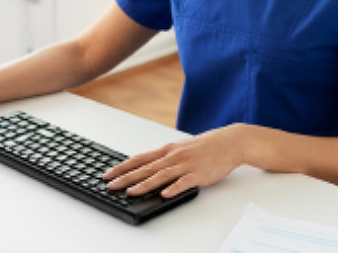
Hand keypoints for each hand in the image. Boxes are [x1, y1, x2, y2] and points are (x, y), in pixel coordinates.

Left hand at [102, 124, 245, 197]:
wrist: (229, 142)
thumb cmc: (204, 146)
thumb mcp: (180, 149)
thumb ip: (164, 158)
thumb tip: (146, 167)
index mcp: (167, 150)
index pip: (139, 159)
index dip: (122, 167)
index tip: (108, 174)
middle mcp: (173, 156)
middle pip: (145, 168)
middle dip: (126, 177)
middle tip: (111, 185)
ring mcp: (185, 165)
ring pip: (161, 175)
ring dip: (144, 184)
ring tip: (131, 192)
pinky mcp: (198, 174)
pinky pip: (183, 182)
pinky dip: (173, 188)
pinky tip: (164, 194)